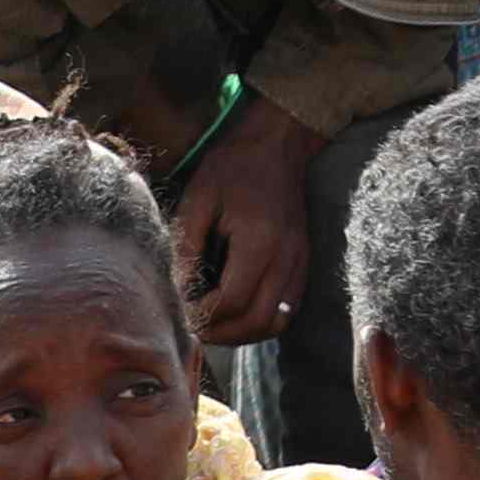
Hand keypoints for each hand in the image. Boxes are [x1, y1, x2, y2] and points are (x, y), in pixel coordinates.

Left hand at [175, 97, 321, 348]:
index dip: (204, 315)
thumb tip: (176, 290)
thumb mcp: (199, 199)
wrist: (277, 145)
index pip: (233, 301)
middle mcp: (287, 256)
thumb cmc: (232, 168)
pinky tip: (239, 310)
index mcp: (260, 241)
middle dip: (224, 333)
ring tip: (216, 324)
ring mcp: (300, 260)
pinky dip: (264, 319)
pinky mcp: (303, 261)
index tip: (180, 311)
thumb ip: (187, 246)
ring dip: (245, 332)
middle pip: (260, 320)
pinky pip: (288, 307)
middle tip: (196, 327)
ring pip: (278, 321)